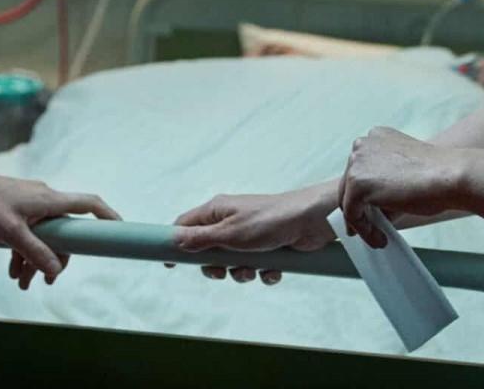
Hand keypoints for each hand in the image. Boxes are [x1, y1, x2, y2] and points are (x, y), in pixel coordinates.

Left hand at [0, 170, 118, 289]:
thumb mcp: (9, 233)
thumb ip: (35, 252)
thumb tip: (56, 269)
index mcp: (48, 199)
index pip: (88, 205)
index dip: (107, 217)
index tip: (121, 230)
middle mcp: (43, 200)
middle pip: (64, 232)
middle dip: (57, 258)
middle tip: (45, 282)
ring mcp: (29, 205)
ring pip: (44, 237)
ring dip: (35, 261)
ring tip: (21, 283)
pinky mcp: (14, 210)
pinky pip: (28, 234)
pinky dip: (23, 252)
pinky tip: (13, 271)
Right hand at [170, 186, 335, 284]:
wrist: (312, 221)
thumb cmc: (269, 220)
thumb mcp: (230, 233)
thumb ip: (201, 239)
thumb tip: (174, 240)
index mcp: (217, 211)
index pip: (186, 225)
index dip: (176, 243)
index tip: (171, 264)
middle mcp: (231, 222)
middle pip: (209, 250)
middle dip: (216, 266)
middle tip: (222, 271)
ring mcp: (250, 236)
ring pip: (234, 263)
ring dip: (242, 272)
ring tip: (253, 269)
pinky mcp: (268, 248)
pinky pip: (257, 267)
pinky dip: (264, 272)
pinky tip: (273, 269)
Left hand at [338, 127, 465, 246]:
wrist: (452, 176)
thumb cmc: (438, 177)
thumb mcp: (405, 175)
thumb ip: (384, 187)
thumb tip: (370, 212)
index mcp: (376, 137)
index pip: (360, 169)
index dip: (362, 193)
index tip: (366, 211)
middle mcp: (362, 144)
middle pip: (349, 183)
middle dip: (357, 208)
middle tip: (367, 228)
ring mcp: (357, 162)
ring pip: (348, 200)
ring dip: (361, 222)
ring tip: (378, 237)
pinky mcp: (357, 183)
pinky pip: (352, 213)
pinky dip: (363, 230)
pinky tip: (379, 238)